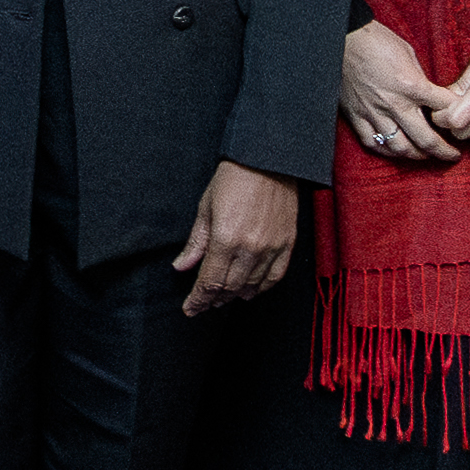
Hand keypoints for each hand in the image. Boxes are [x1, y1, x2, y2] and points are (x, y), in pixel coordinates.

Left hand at [175, 161, 302, 314]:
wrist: (268, 160)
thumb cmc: (233, 179)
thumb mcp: (205, 208)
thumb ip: (196, 242)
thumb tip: (181, 267)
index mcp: (225, 238)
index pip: (210, 281)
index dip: (198, 299)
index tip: (190, 308)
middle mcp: (250, 248)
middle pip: (230, 287)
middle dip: (214, 300)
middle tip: (204, 304)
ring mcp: (272, 247)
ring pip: (252, 285)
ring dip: (236, 295)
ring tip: (224, 298)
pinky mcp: (288, 243)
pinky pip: (276, 276)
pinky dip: (262, 288)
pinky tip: (251, 291)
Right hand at [337, 19, 456, 164]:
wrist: (343, 38)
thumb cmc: (377, 41)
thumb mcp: (409, 54)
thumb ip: (420, 79)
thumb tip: (431, 95)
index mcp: (411, 86)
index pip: (445, 108)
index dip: (458, 115)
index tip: (463, 120)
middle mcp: (395, 104)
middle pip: (426, 139)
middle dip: (444, 151)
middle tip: (453, 155)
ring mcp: (374, 113)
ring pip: (400, 147)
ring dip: (417, 155)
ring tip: (426, 155)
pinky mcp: (356, 116)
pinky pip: (373, 142)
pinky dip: (386, 150)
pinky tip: (395, 150)